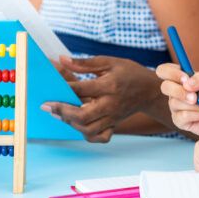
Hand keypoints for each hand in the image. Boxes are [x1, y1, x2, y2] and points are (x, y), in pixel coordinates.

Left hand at [41, 56, 163, 142]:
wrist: (150, 91)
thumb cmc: (129, 73)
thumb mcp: (110, 62)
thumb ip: (85, 63)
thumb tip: (62, 60)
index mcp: (109, 86)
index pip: (81, 89)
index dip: (63, 89)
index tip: (50, 88)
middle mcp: (110, 104)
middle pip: (82, 116)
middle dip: (62, 112)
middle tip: (48, 106)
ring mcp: (112, 117)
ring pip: (88, 129)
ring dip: (70, 123)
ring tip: (59, 114)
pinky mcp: (113, 125)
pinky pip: (98, 137)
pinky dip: (85, 134)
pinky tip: (77, 125)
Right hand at [156, 63, 198, 136]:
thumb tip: (187, 83)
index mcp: (182, 78)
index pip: (164, 70)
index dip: (171, 72)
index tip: (185, 77)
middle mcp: (176, 91)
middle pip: (165, 86)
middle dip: (180, 91)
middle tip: (195, 96)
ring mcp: (176, 107)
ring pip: (175, 103)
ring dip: (196, 105)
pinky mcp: (179, 121)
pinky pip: (182, 116)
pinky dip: (197, 115)